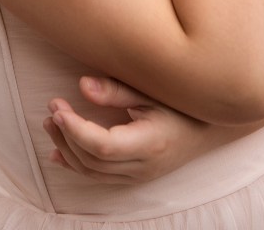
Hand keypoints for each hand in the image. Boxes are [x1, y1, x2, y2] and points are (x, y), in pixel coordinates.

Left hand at [42, 76, 240, 183]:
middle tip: (52, 107)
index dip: (76, 129)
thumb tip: (81, 86)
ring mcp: (140, 175)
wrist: (212, 127)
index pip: (104, 146)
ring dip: (68, 148)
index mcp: (151, 143)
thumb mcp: (154, 90)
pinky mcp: (135, 176)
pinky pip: (100, 176)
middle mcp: (144, 165)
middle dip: (67, 135)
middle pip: (94, 160)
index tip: (58, 107)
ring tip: (51, 122)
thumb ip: (117, 90)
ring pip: (94, 172)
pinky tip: (58, 152)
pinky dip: (77, 164)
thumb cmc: (183, 102)